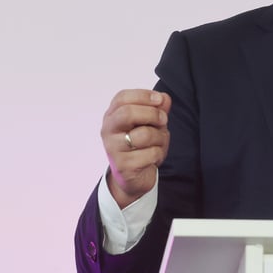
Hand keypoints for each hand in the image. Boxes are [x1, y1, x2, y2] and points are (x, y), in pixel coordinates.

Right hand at [101, 89, 171, 207]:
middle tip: (163, 120)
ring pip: (144, 134)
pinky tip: (154, 158)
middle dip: (152, 114)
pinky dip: (159, 153)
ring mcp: (114, 149)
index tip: (159, 100)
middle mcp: (108, 131)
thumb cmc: (141, 145)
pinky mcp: (123, 166)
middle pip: (127, 113)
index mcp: (112, 116)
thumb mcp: (150, 123)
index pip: (122, 98)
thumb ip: (157, 108)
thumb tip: (164, 98)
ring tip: (159, 142)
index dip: (143, 95)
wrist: (133, 177)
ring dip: (160, 137)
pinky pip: (151, 153)